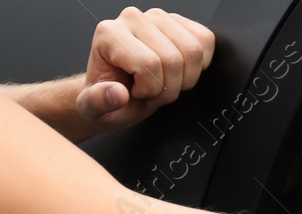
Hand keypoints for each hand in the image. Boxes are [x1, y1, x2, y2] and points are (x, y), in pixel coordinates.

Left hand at [75, 7, 214, 128]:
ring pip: (193, 51)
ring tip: (165, 82)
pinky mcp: (179, 21)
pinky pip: (206, 40)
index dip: (150, 89)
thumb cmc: (110, 95)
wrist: (118, 89)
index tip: (137, 92)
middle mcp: (132, 19)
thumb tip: (118, 93)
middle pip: (174, 59)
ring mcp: (158, 17)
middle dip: (169, 88)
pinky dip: (200, 65)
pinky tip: (181, 70)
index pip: (150, 63)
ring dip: (185, 78)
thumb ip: (99, 102)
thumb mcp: (95, 108)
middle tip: (153, 91)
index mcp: (110, 34)